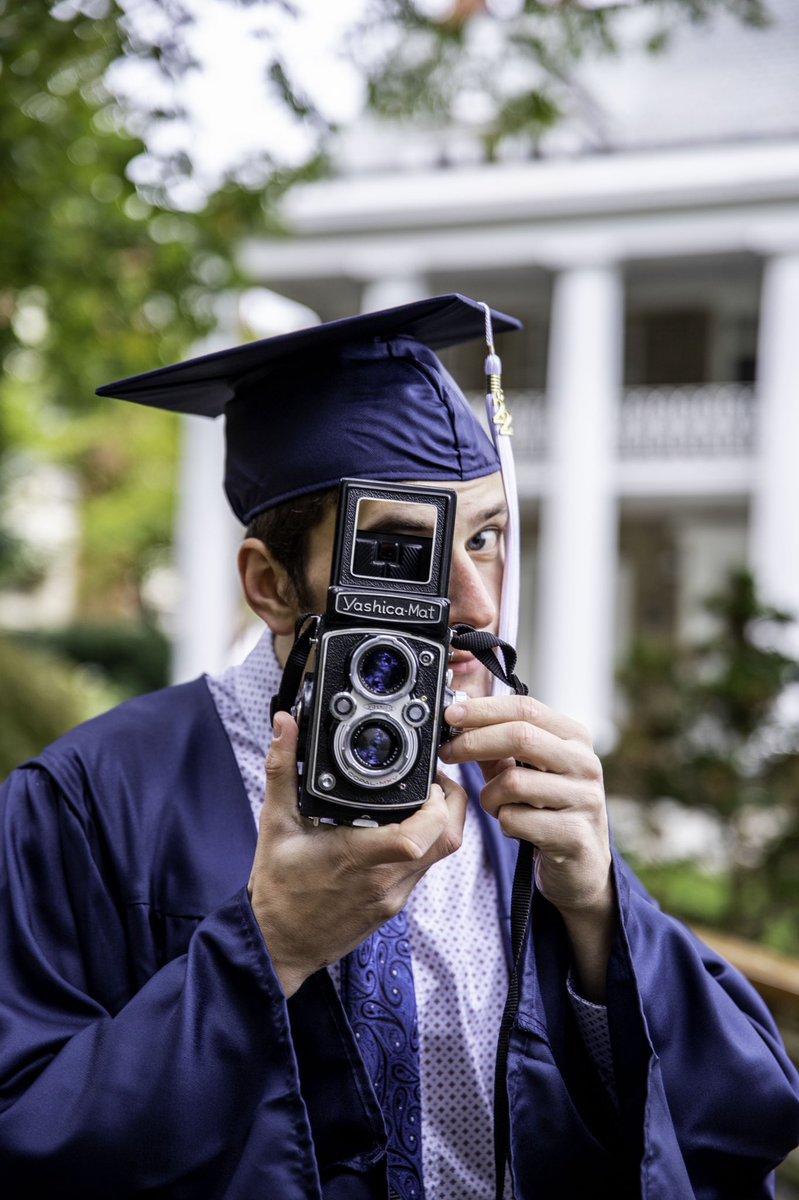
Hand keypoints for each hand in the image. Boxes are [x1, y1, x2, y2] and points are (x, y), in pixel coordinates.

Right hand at [248, 712, 467, 997]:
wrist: (278, 945)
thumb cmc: (278, 889)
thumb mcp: (274, 824)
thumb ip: (282, 769)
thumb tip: (285, 724)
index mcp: (358, 858)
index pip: (417, 835)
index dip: (436, 802)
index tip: (427, 777)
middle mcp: (385, 880)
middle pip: (447, 841)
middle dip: (452, 804)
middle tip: (433, 779)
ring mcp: (394, 896)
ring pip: (442, 855)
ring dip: (442, 823)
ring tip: (423, 797)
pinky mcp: (394, 906)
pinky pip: (425, 869)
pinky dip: (426, 843)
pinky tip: (405, 826)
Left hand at [440, 694, 614, 999]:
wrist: (582, 865)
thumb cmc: (548, 808)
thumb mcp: (524, 771)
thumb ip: (496, 745)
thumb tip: (457, 719)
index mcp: (575, 738)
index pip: (526, 709)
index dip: (483, 709)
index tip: (451, 715)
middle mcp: (585, 763)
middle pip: (520, 737)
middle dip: (474, 742)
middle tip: (448, 752)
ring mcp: (584, 799)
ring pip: (513, 782)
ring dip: (489, 795)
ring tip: (495, 804)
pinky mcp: (574, 835)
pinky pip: (516, 820)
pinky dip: (503, 822)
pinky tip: (514, 826)